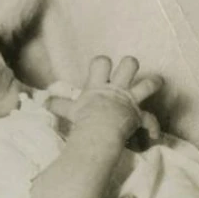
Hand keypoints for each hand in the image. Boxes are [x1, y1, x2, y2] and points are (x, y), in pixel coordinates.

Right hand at [47, 56, 162, 144]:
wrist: (98, 133)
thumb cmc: (82, 121)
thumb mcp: (69, 111)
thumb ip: (58, 105)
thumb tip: (41, 101)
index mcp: (100, 86)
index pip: (100, 62)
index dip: (102, 62)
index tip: (102, 67)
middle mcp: (117, 89)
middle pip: (129, 64)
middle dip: (130, 65)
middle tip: (128, 71)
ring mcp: (130, 101)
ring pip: (149, 84)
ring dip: (154, 83)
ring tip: (157, 82)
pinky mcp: (138, 115)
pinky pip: (150, 119)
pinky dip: (152, 127)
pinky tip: (153, 135)